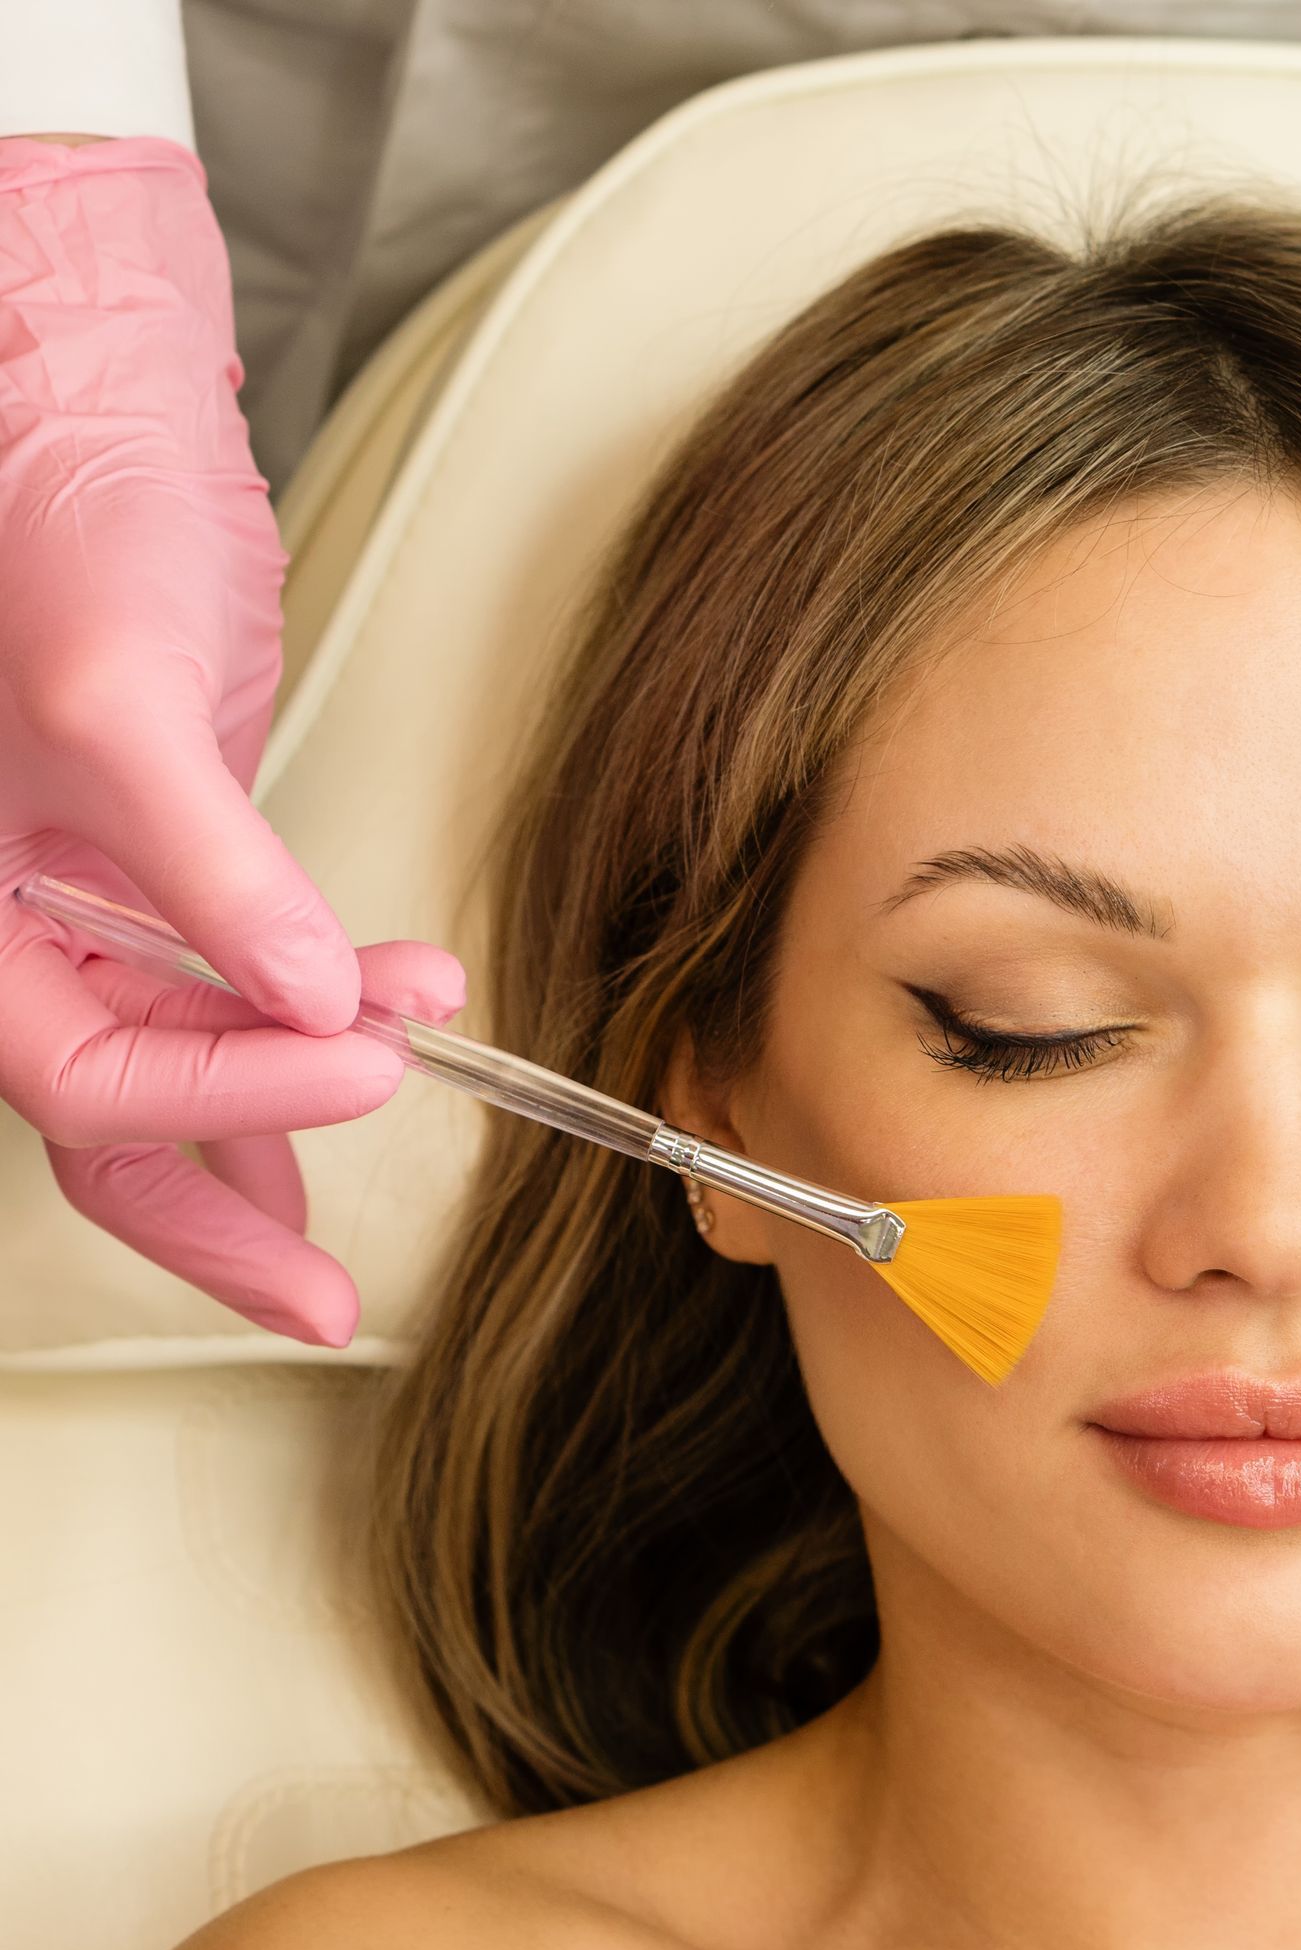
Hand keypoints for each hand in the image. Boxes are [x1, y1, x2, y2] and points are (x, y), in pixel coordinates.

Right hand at [0, 135, 463, 1342]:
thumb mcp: (117, 689)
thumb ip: (206, 861)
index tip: (367, 1060)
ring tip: (378, 1159)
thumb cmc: (52, 520)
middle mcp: (14, 928)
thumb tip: (303, 1003)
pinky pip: (213, 997)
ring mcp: (85, 906)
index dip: (227, 1091)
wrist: (80, 415)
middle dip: (222, 1214)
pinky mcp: (162, 869)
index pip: (84, 1068)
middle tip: (321, 1299)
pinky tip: (360, 1069)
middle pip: (109, 1120)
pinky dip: (291, 1042)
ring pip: (169, 1070)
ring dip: (286, 1115)